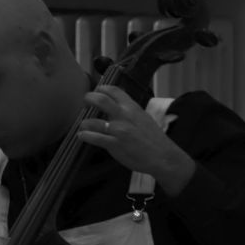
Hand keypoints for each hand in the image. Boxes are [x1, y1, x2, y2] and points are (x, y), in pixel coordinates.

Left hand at [77, 85, 195, 195]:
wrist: (162, 156)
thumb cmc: (154, 138)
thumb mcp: (143, 117)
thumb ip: (130, 110)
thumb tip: (119, 103)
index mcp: (132, 107)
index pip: (113, 90)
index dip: (101, 89)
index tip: (96, 92)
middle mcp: (124, 115)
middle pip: (100, 99)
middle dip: (88, 99)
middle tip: (85, 103)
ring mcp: (118, 130)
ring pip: (92, 121)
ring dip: (84, 123)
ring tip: (83, 125)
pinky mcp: (114, 144)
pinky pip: (94, 138)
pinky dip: (84, 136)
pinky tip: (82, 136)